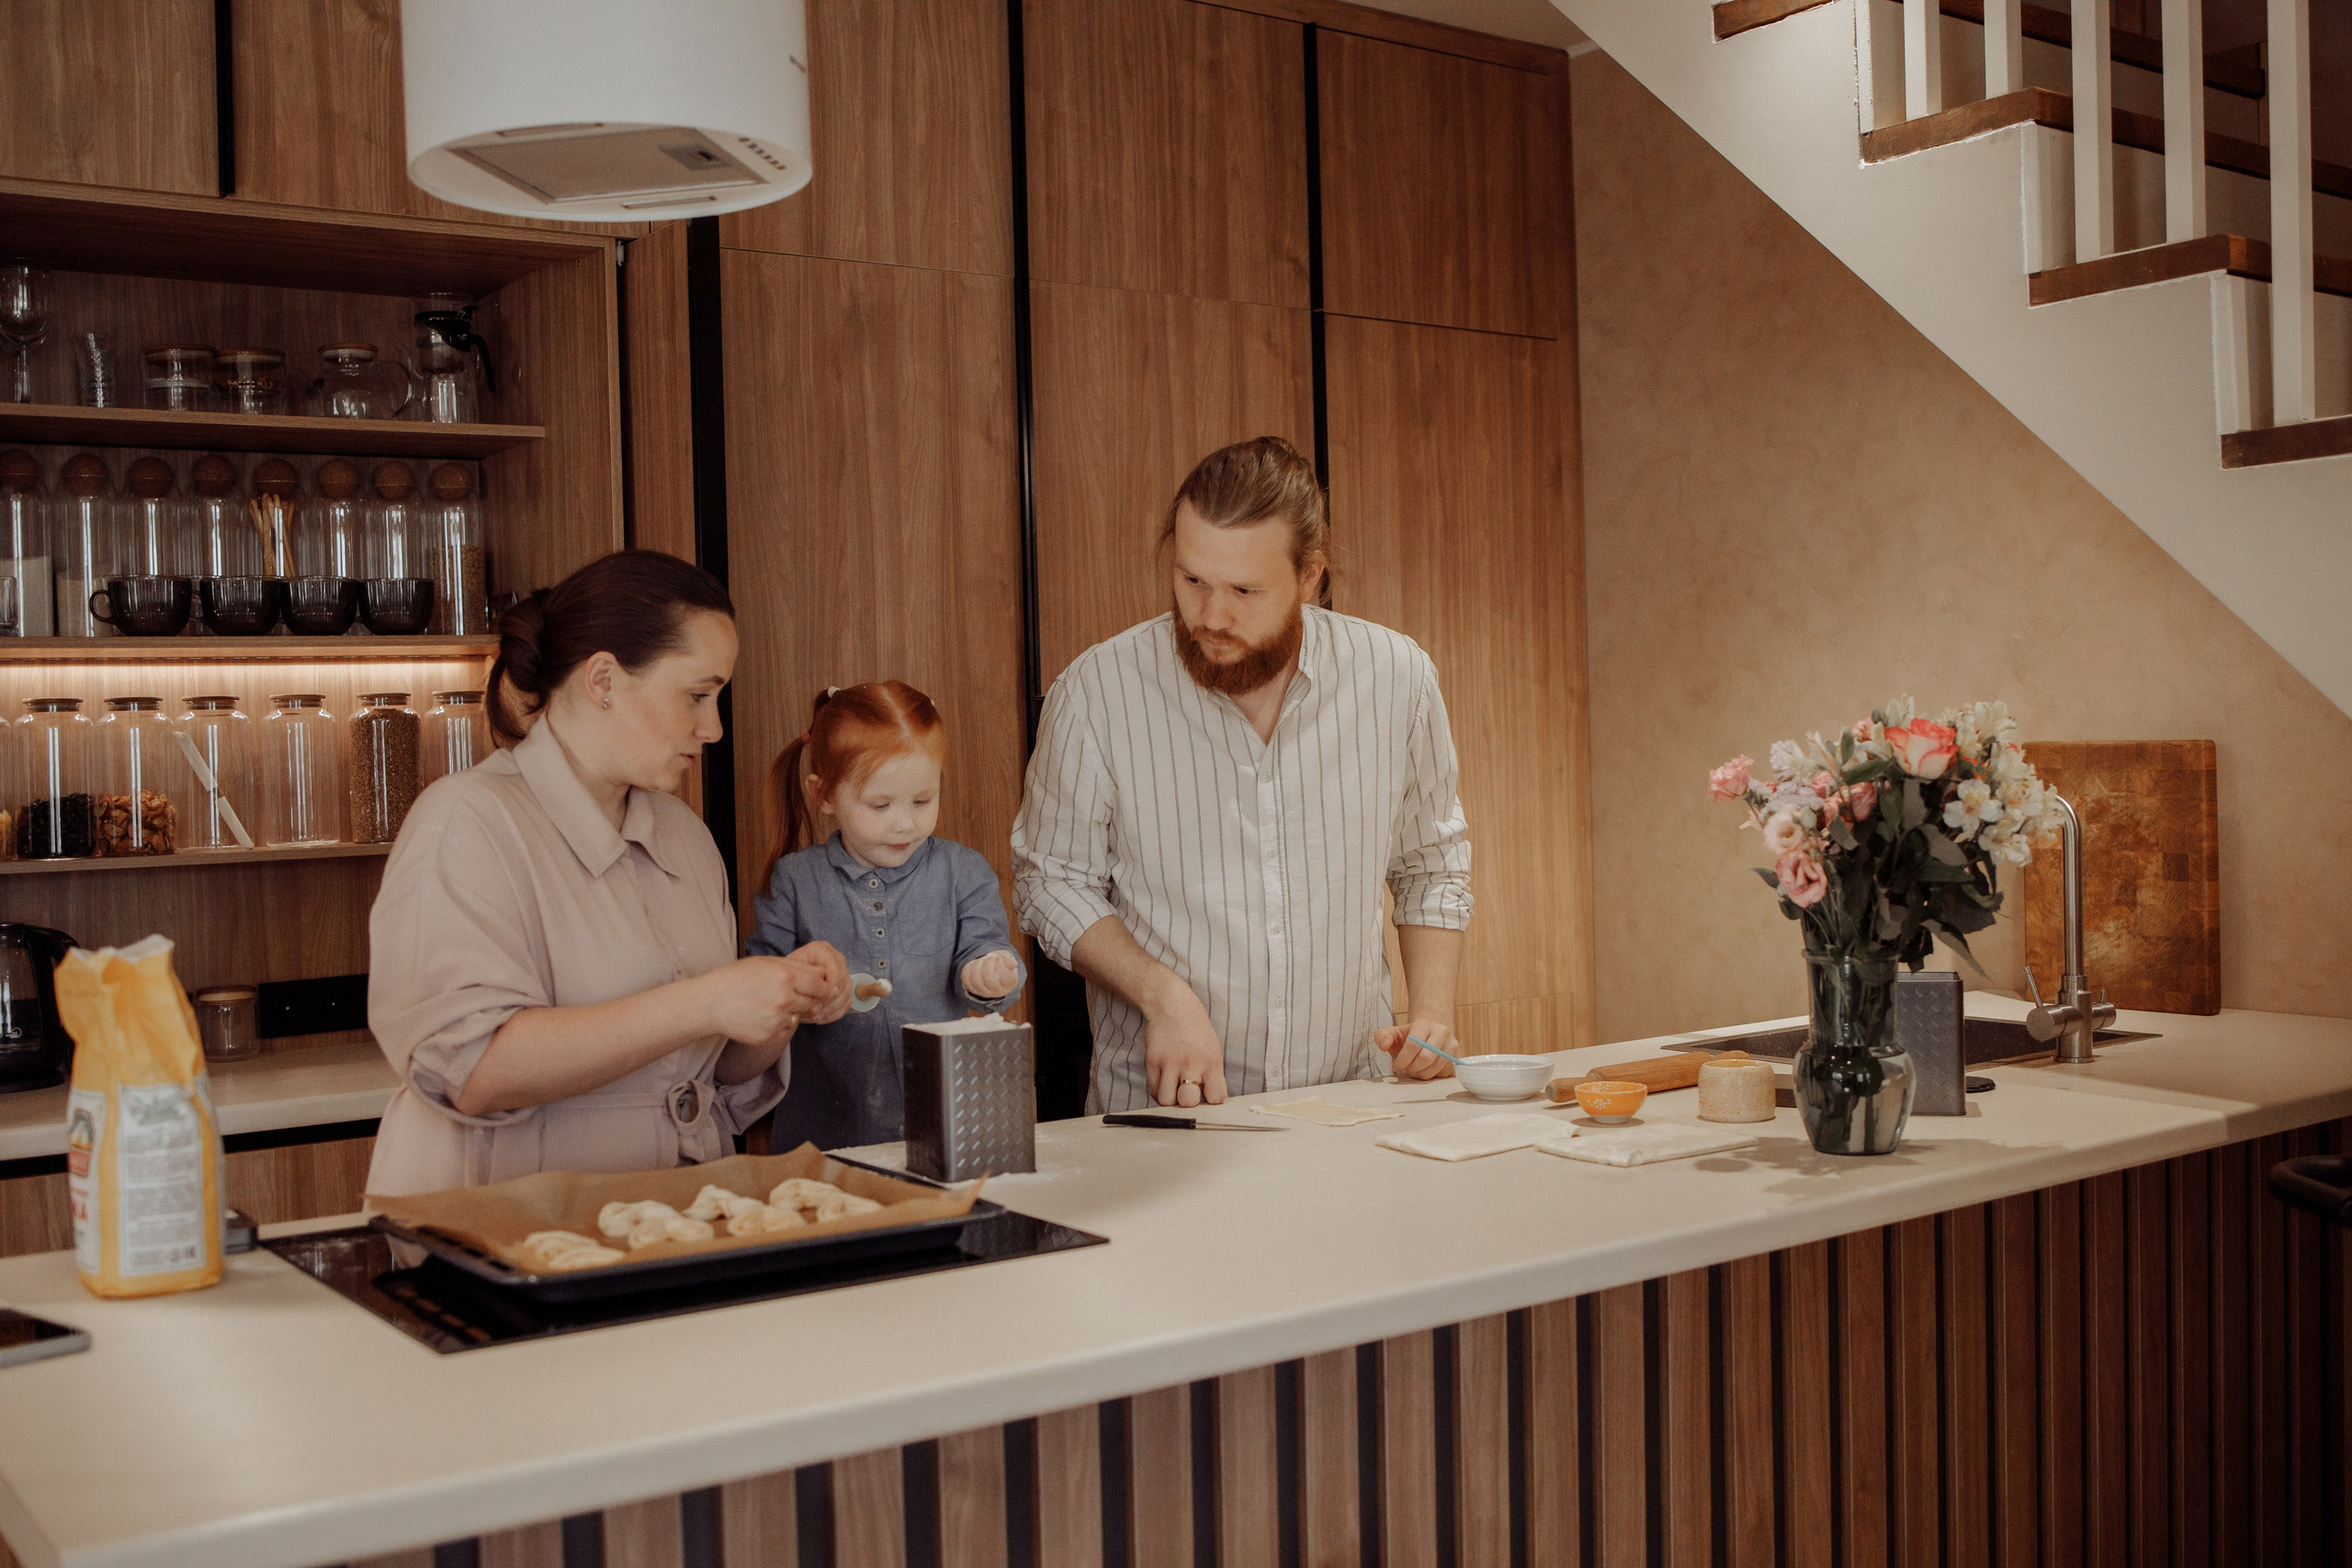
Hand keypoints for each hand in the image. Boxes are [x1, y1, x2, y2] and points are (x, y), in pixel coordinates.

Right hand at [698, 945, 849, 1044]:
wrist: (710, 1003)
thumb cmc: (737, 978)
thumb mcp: (765, 963)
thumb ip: (795, 967)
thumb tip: (821, 972)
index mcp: (785, 977)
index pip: (821, 985)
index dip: (822, 987)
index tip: (817, 988)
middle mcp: (784, 999)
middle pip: (812, 1002)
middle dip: (805, 999)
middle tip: (787, 995)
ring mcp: (776, 1020)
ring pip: (798, 1017)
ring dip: (791, 1012)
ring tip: (769, 1004)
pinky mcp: (769, 1036)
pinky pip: (784, 1030)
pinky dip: (777, 1024)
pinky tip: (760, 1016)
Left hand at [780, 942, 853, 1024]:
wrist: (788, 984)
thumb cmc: (787, 978)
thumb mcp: (791, 975)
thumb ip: (805, 980)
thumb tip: (819, 995)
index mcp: (821, 950)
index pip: (833, 964)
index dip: (832, 980)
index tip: (823, 996)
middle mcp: (835, 959)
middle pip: (843, 980)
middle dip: (829, 999)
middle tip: (814, 1011)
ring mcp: (842, 974)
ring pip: (846, 993)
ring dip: (831, 1008)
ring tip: (814, 1017)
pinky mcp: (844, 988)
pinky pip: (846, 1003)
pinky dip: (834, 1013)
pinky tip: (820, 1018)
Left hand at [962, 949, 1021, 1000]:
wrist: (992, 970)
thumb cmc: (1002, 963)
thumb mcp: (1008, 959)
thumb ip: (1010, 961)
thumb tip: (1013, 964)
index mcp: (1009, 984)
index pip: (1005, 978)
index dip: (1000, 965)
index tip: (999, 958)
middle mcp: (997, 991)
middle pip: (989, 979)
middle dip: (988, 964)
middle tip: (989, 958)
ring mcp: (984, 992)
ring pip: (975, 980)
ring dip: (977, 966)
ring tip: (981, 960)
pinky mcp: (973, 989)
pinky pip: (966, 979)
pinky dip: (968, 969)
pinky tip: (974, 964)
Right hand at [1143, 983, 1226, 1106]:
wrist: (1171, 1006)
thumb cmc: (1196, 1029)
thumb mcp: (1213, 1050)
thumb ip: (1212, 1075)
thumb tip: (1210, 1101)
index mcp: (1211, 1061)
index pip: (1216, 1097)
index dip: (1212, 1101)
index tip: (1208, 1096)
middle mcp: (1191, 1063)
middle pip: (1188, 1102)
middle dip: (1188, 1103)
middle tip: (1188, 1093)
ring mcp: (1169, 1063)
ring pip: (1166, 1101)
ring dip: (1171, 1099)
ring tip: (1174, 1089)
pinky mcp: (1151, 1062)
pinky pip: (1153, 1090)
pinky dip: (1159, 1092)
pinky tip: (1165, 1083)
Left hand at [1375, 1020, 1457, 1080]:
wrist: (1429, 1034)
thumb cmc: (1408, 1037)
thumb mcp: (1393, 1034)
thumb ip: (1382, 1037)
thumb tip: (1384, 1045)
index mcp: (1425, 1024)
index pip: (1413, 1045)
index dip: (1402, 1059)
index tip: (1396, 1066)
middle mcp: (1442, 1032)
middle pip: (1425, 1058)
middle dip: (1412, 1068)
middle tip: (1407, 1068)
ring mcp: (1452, 1045)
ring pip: (1434, 1069)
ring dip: (1420, 1074)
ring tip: (1415, 1068)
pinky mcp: (1457, 1059)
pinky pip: (1441, 1075)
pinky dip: (1430, 1076)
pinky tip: (1425, 1069)